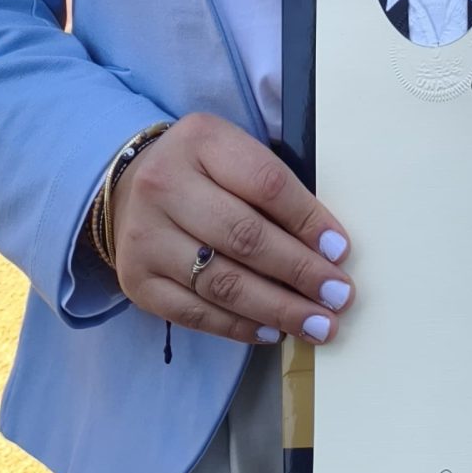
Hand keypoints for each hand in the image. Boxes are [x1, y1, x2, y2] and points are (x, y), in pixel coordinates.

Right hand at [112, 112, 354, 348]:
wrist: (131, 187)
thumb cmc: (205, 172)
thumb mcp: (236, 155)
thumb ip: (275, 191)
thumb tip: (327, 250)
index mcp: (201, 141)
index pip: (266, 183)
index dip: (308, 220)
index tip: (340, 252)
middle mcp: (164, 185)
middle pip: (245, 236)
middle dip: (300, 272)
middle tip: (339, 297)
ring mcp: (145, 236)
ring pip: (221, 282)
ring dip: (277, 309)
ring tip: (317, 324)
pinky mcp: (137, 281)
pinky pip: (195, 313)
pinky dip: (239, 327)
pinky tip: (273, 331)